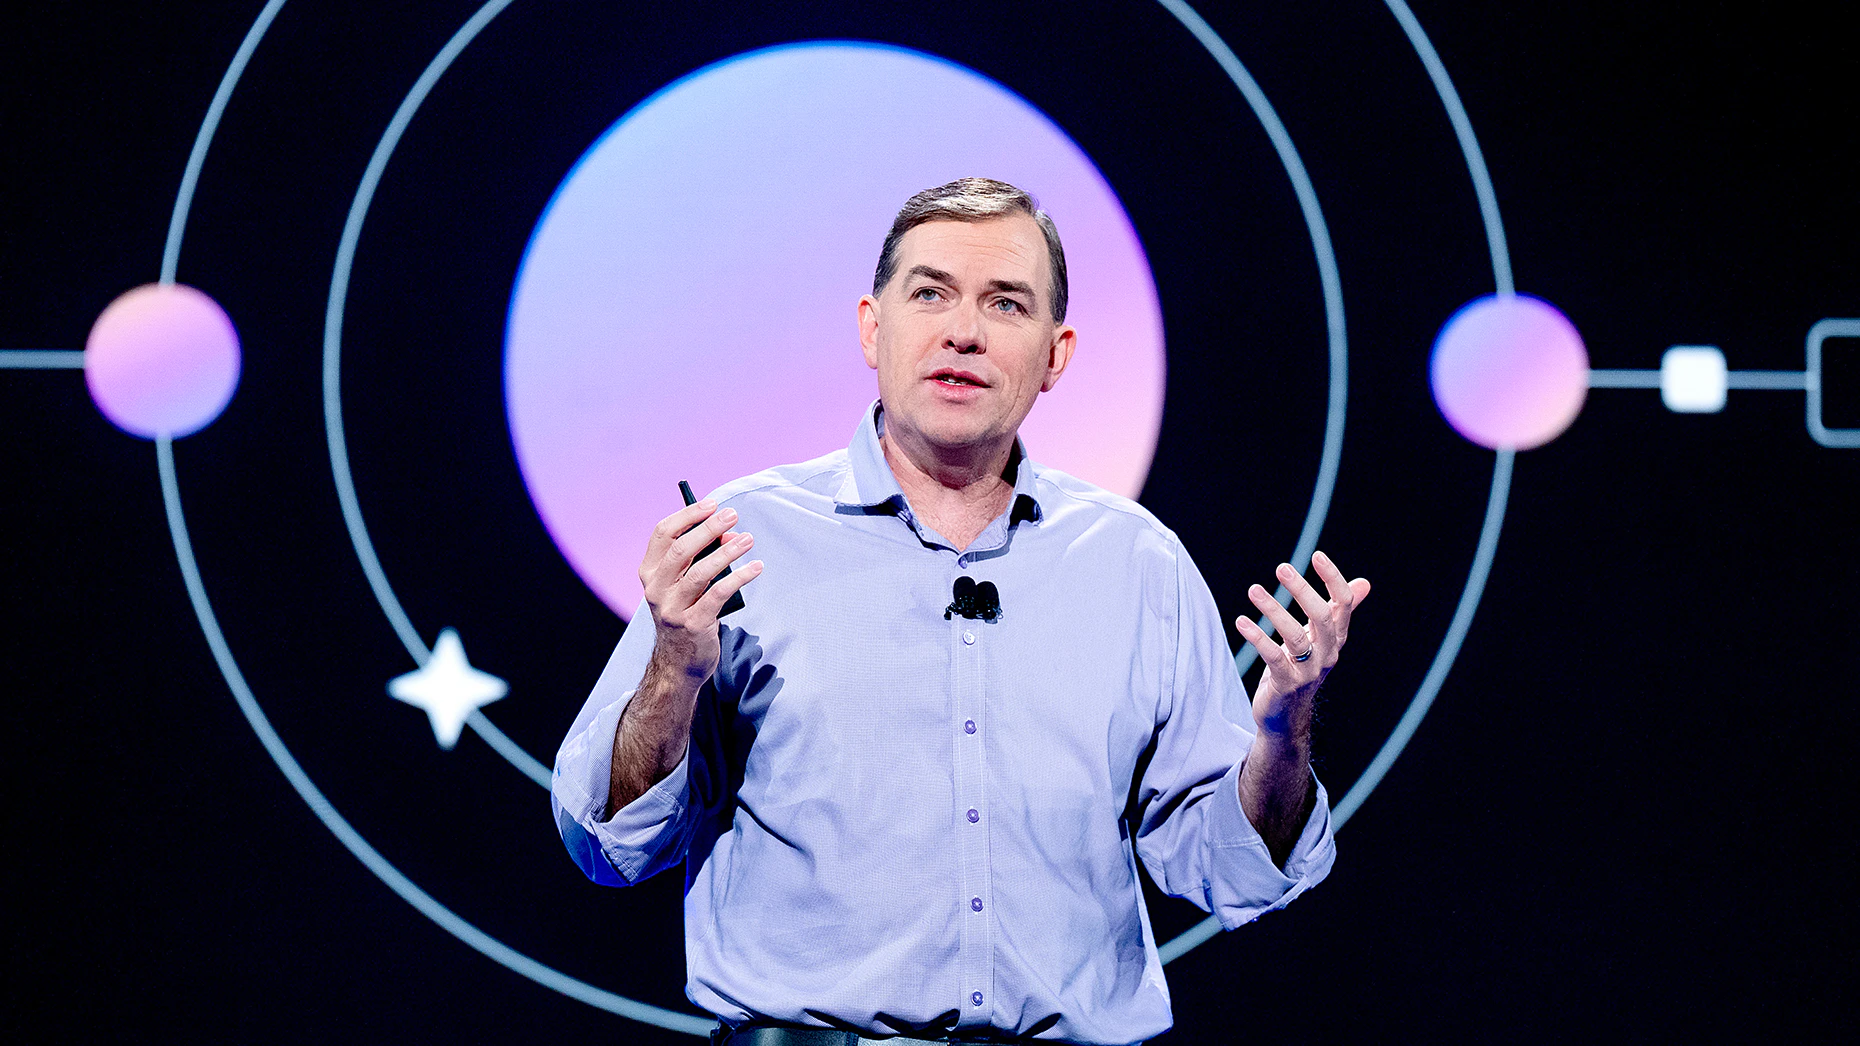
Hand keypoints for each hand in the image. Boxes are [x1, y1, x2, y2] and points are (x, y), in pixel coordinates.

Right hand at [639, 499, 762, 687]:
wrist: (678, 663)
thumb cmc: (685, 613)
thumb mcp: (685, 585)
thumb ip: (702, 558)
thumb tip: (731, 535)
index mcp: (649, 573)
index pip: (662, 534)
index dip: (687, 515)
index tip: (711, 504)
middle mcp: (655, 590)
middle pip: (681, 549)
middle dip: (709, 528)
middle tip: (733, 515)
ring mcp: (672, 609)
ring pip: (700, 572)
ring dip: (727, 552)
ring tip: (748, 539)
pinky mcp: (693, 625)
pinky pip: (718, 594)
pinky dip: (739, 577)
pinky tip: (755, 568)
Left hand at [1233, 550, 1369, 739]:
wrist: (1286, 715)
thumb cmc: (1301, 668)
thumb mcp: (1319, 638)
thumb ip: (1338, 611)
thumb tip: (1365, 583)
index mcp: (1335, 638)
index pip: (1343, 605)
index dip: (1333, 579)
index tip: (1317, 555)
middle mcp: (1327, 653)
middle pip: (1322, 617)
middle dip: (1302, 590)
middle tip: (1282, 567)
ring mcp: (1308, 671)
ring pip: (1294, 636)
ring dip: (1273, 610)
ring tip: (1254, 590)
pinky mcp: (1286, 684)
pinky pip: (1273, 657)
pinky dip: (1257, 637)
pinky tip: (1242, 621)